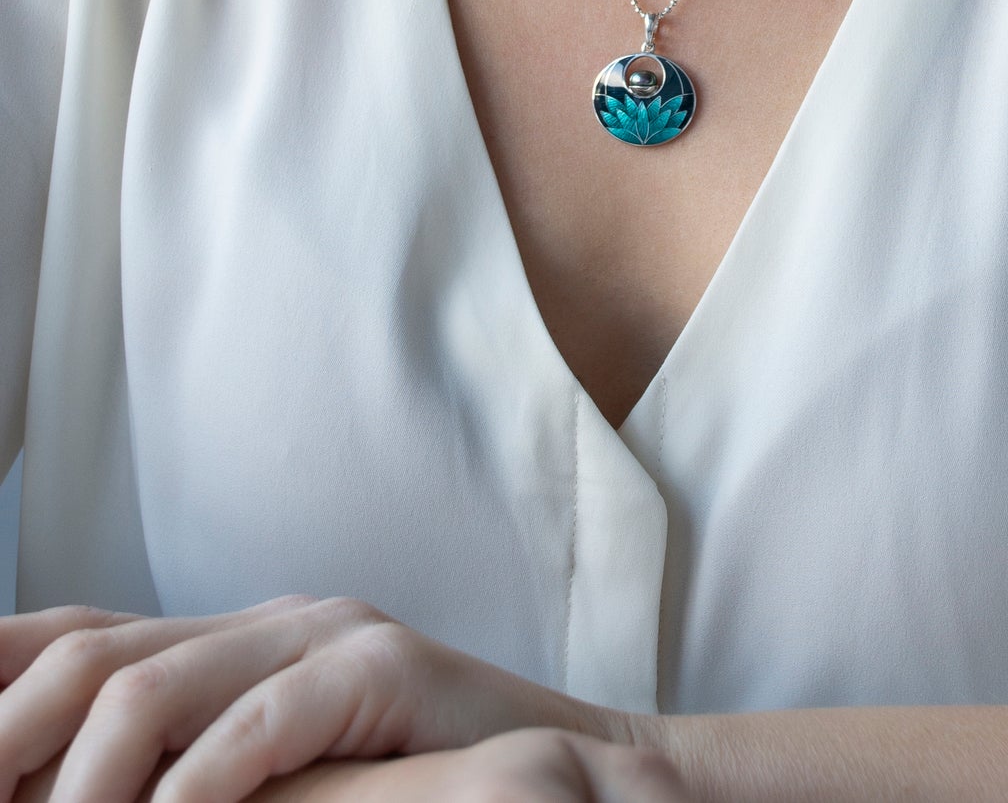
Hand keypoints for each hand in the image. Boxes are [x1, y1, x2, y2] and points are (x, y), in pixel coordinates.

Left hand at [0, 597, 622, 802]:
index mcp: (223, 642)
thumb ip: (180, 767)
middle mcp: (262, 622)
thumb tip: (62, 792)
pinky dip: (200, 784)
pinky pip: (268, 718)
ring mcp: (324, 634)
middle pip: (90, 659)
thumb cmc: (397, 784)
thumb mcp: (269, 771)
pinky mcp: (383, 664)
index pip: (71, 637)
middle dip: (2, 739)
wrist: (553, 763)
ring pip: (155, 685)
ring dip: (80, 786)